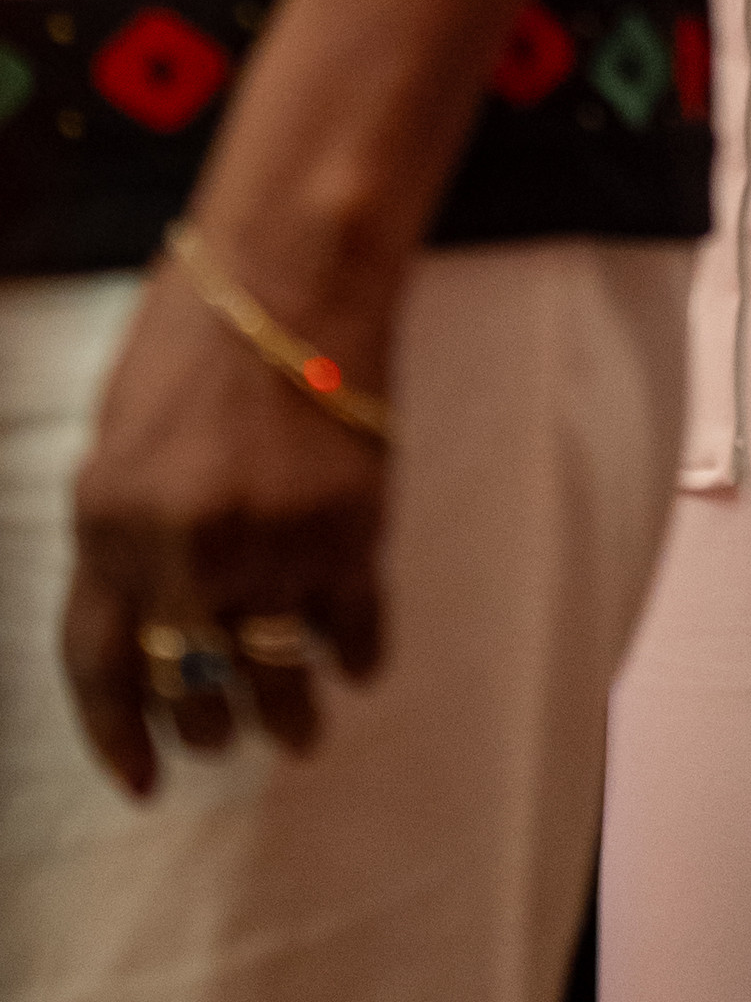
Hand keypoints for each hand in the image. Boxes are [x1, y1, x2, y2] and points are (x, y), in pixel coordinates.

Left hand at [62, 240, 394, 795]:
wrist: (298, 265)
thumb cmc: (197, 332)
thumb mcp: (121, 438)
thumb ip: (123, 531)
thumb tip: (147, 612)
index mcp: (107, 524)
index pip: (100, 669)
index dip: (119, 739)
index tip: (145, 780)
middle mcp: (182, 552)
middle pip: (189, 689)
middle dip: (205, 726)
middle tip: (222, 734)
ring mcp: (270, 546)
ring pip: (274, 680)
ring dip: (285, 719)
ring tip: (295, 732)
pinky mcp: (349, 531)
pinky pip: (351, 631)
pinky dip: (353, 659)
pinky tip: (351, 665)